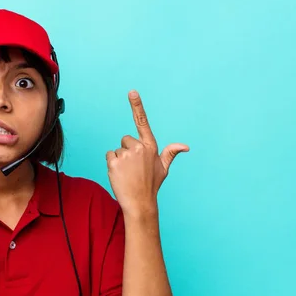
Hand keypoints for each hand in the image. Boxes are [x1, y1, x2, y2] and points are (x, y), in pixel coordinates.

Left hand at [106, 90, 188, 214]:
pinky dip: (112, 165)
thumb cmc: (151, 185)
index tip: (132, 92)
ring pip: (117, 150)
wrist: (140, 202)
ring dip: (120, 160)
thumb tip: (185, 146)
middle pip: (125, 140)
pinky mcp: (114, 162)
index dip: (137, 106)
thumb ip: (170, 153)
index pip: (142, 122)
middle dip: (127, 151)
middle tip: (133, 168)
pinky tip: (120, 175)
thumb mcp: (163, 168)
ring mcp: (126, 155)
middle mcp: (139, 147)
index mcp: (151, 146)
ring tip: (128, 173)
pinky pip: (109, 156)